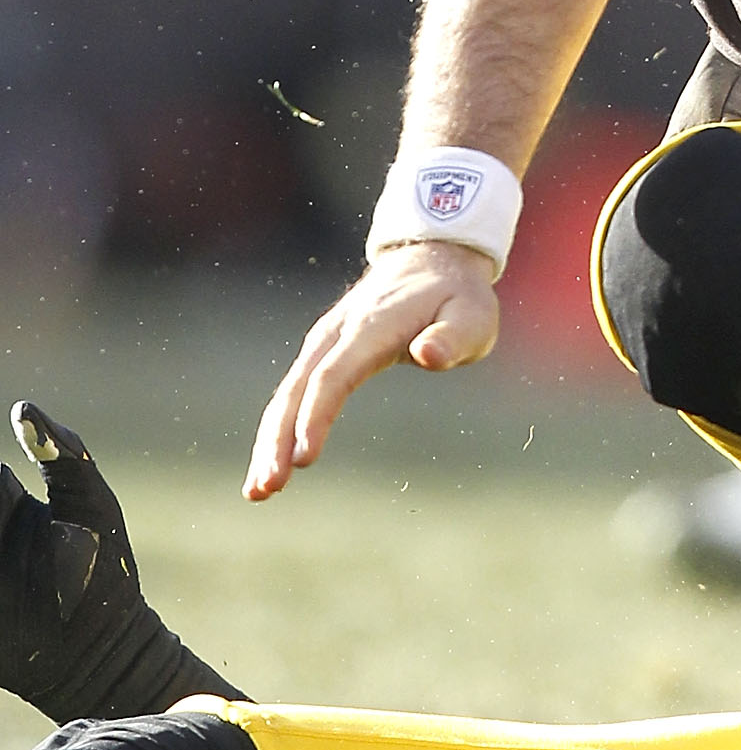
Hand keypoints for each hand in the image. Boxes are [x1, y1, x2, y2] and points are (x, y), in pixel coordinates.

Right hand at [244, 244, 498, 501]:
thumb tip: (429, 354)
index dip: (316, 416)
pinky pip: (293, 394)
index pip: (335, 375)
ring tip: (258, 491)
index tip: (304, 458)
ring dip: (270, 442)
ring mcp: (324, 343)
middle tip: (267, 488)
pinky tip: (271, 466)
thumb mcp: (473, 314)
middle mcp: (337, 334)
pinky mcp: (322, 354)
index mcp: (372, 327)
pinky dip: (278, 430)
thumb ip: (453, 335)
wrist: (431, 258)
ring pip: (287, 395)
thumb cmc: (457, 296)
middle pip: (298, 390)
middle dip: (279, 440)